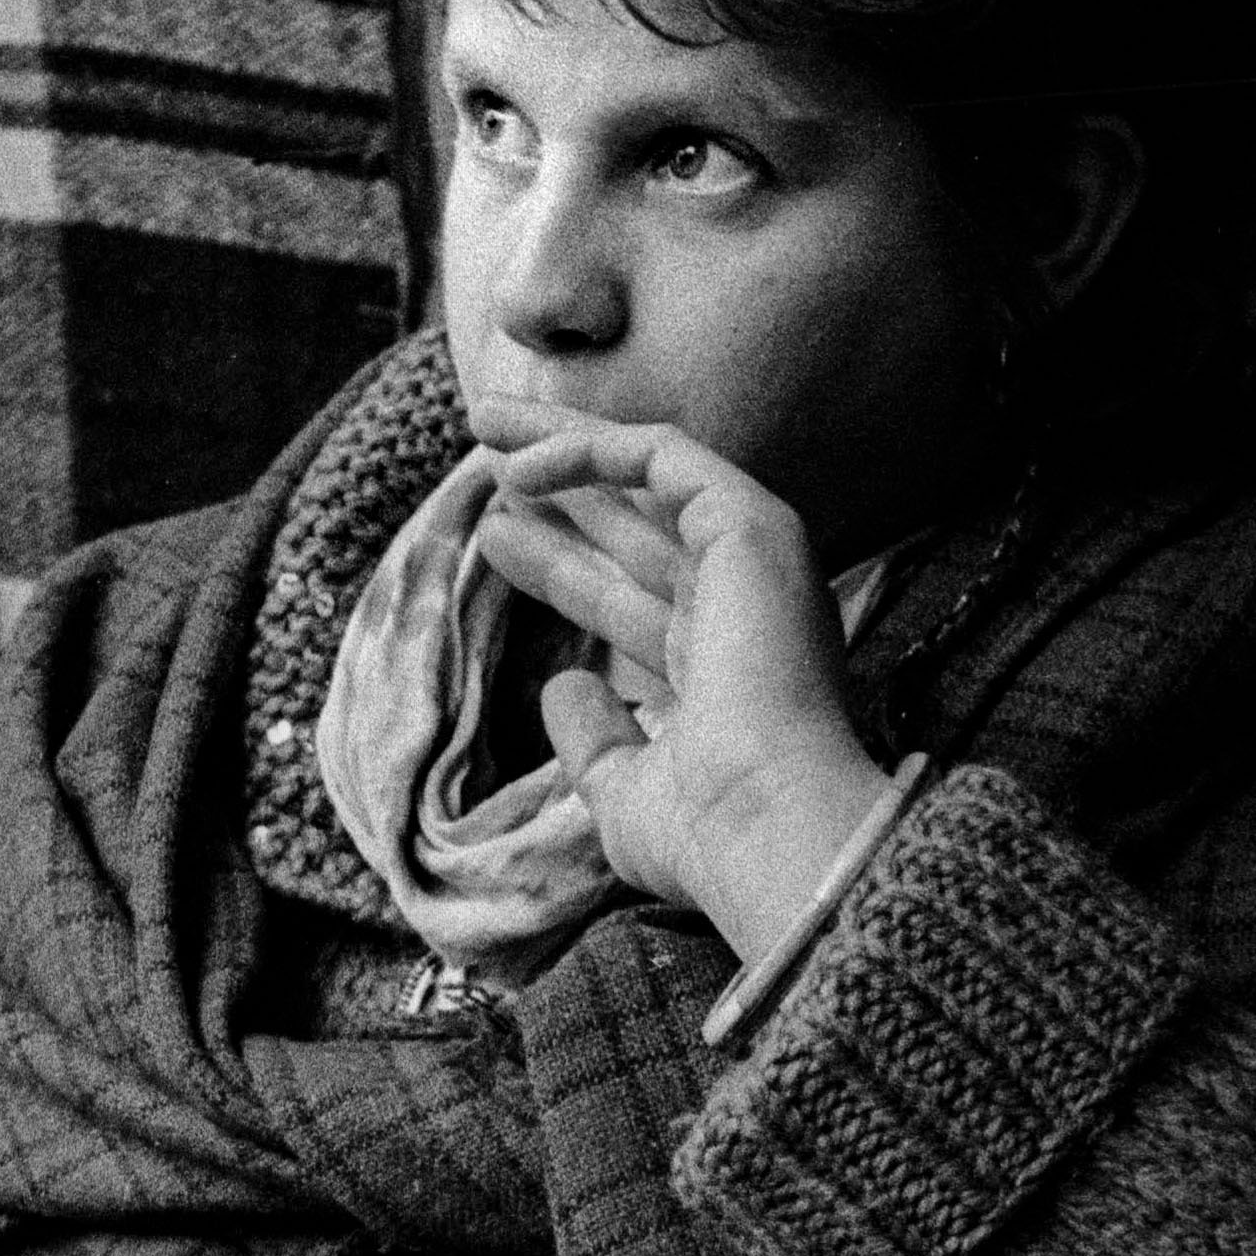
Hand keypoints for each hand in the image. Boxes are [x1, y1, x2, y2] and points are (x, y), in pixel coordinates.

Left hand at [466, 401, 893, 957]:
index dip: (562, 569)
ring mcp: (756, 562)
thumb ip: (595, 743)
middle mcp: (746, 610)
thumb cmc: (711, 834)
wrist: (772, 827)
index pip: (632, 602)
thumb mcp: (627, 794)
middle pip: (637, 526)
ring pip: (650, 474)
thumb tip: (563, 691)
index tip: (493, 540)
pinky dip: (591, 450)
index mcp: (725, 675)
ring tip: (483, 421)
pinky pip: (664, 456)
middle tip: (485, 452)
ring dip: (565, 441)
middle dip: (563, 486)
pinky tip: (519, 468)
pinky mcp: (752, 524)